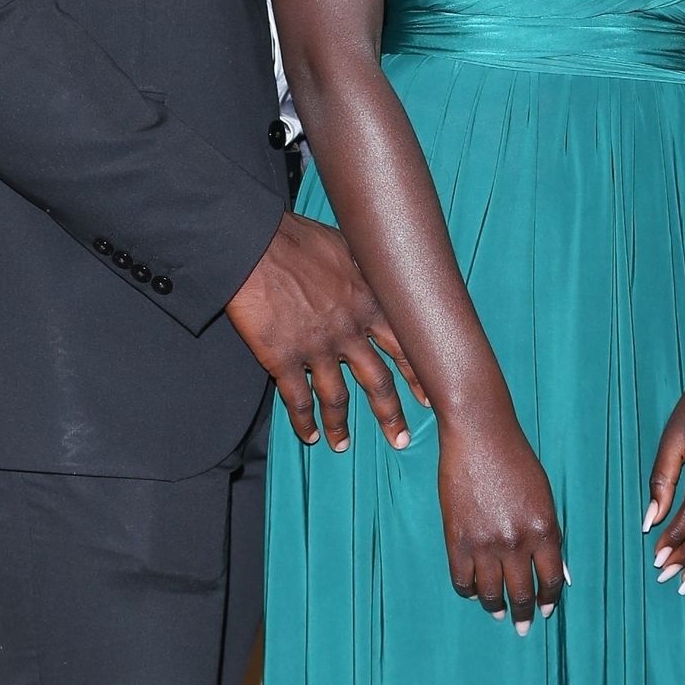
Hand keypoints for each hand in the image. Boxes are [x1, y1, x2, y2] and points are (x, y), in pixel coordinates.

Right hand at [228, 212, 427, 451]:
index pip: (405, 347)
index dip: (418, 375)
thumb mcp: (347, 245)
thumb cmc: (298, 238)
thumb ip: (364, 269)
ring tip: (342, 445)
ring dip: (340, 426)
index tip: (429, 397)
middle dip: (390, 414)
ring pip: (337, 398)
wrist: (255, 246)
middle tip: (401, 440)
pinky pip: (298, 400)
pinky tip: (307, 436)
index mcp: (368, 303)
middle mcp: (349, 331)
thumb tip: (377, 269)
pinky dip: (303, 421)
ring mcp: (317, 349)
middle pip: (378, 382)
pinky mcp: (285, 360)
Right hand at [438, 407, 564, 632]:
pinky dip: (468, 591)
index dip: (548, 600)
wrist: (479, 435)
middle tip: (521, 626)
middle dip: (523, 614)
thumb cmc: (514, 459)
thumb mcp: (543, 496)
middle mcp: (518, 543)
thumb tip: (553, 569)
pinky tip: (472, 590)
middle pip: (522, 593)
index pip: (552, 580)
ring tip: (496, 611)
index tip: (544, 610)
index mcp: (545, 530)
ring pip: (491, 593)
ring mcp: (486, 544)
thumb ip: (548, 533)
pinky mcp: (458, 540)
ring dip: (495, 607)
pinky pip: (462, 581)